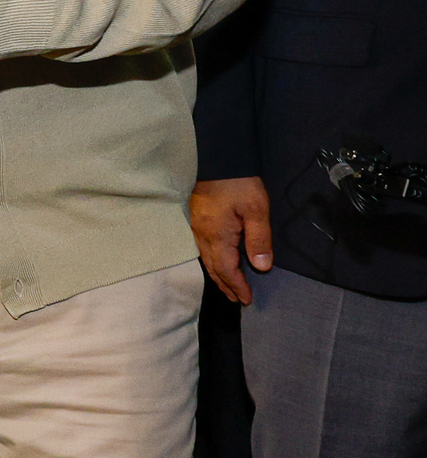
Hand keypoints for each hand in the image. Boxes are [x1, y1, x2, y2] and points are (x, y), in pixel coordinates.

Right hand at [190, 177, 272, 304]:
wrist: (218, 157)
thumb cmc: (238, 182)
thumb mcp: (256, 208)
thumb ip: (259, 239)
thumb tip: (261, 266)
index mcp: (218, 235)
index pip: (227, 269)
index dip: (237, 286)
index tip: (246, 299)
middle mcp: (203, 235)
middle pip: (213, 268)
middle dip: (226, 285)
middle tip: (236, 299)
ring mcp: (197, 227)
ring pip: (205, 259)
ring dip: (217, 275)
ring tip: (227, 286)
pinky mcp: (196, 218)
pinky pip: (201, 248)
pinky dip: (211, 262)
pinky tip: (215, 261)